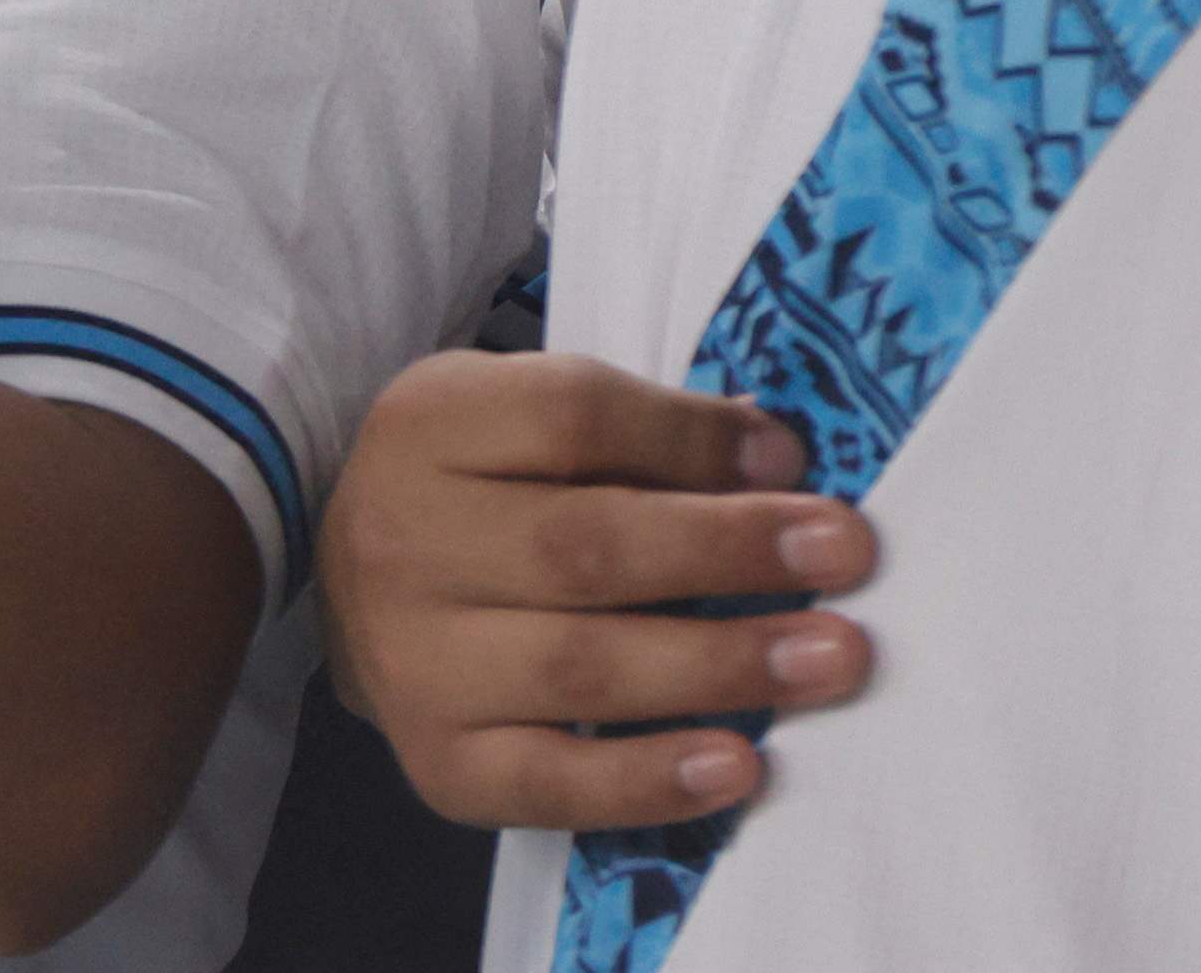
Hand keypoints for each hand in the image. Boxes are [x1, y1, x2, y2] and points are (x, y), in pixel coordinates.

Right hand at [313, 348, 877, 830]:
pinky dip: (649, 780)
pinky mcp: (438, 762)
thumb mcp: (522, 416)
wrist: (354, 595)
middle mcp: (404, 541)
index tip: (792, 462)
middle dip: (727, 550)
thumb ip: (637, 428)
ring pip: (578, 667)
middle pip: (579, 545)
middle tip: (845, 555)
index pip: (566, 416)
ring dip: (719, 665)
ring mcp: (414, 662)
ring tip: (830, 659)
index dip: (688, 438)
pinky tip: (737, 767)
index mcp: (429, 426)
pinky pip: (550, 783)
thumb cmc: (477, 492)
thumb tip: (776, 461)